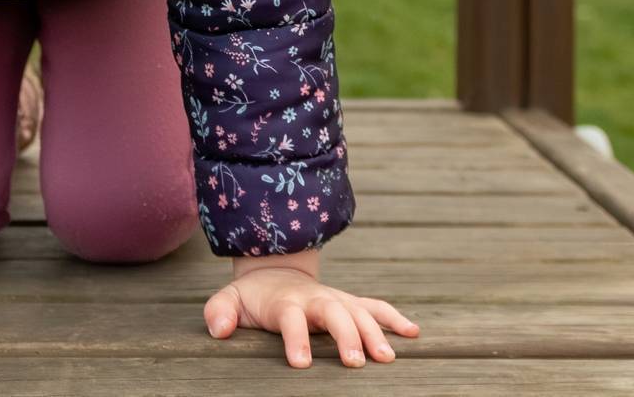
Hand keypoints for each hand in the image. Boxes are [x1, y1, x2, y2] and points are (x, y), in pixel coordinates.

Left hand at [204, 263, 419, 368]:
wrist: (276, 270)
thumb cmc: (253, 296)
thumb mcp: (229, 299)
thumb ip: (220, 311)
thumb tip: (219, 330)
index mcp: (285, 302)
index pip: (291, 318)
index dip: (296, 339)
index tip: (302, 363)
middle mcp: (315, 299)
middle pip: (334, 313)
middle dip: (346, 335)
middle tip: (356, 363)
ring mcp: (336, 298)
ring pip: (359, 311)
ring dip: (375, 332)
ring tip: (387, 358)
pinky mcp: (350, 302)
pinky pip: (376, 307)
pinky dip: (395, 318)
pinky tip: (414, 333)